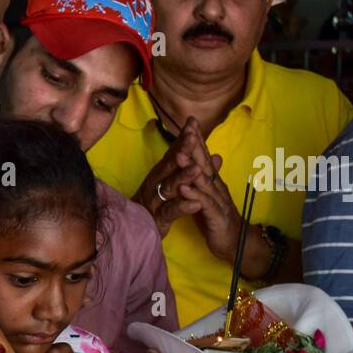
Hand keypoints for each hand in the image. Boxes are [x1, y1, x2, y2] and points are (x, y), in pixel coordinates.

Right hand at [132, 120, 212, 236]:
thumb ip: (195, 170)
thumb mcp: (175, 185)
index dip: (183, 139)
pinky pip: (171, 212)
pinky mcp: (158, 219)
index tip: (193, 123)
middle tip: (193, 137)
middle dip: (182, 151)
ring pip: (170, 187)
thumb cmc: (156, 204)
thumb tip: (217, 157)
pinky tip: (195, 204)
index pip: (173, 153)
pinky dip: (182, 207)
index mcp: (161, 174)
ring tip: (197, 169)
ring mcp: (156, 201)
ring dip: (183, 177)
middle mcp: (156, 183)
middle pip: (170, 165)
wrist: (134, 230)